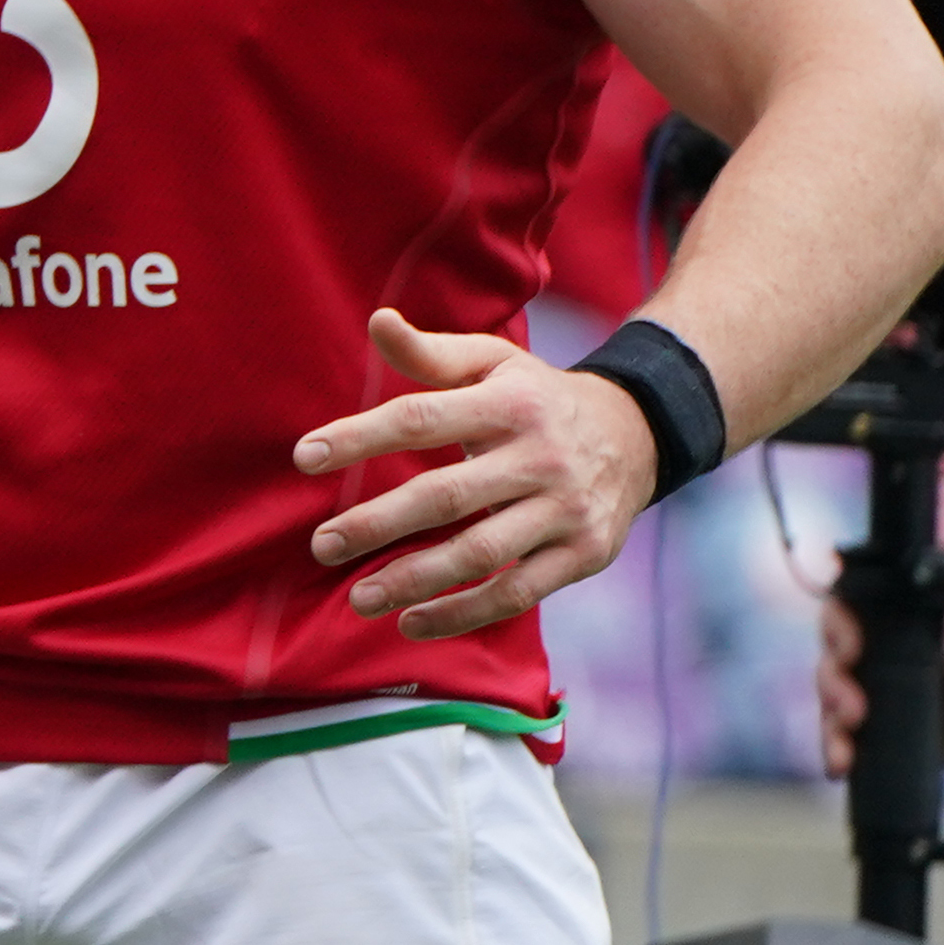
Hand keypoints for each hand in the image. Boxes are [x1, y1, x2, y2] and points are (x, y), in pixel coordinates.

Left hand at [296, 309, 656, 637]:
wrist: (640, 434)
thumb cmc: (536, 398)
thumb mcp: (493, 363)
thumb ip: (431, 352)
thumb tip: (376, 321)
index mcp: (509, 403)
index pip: (421, 418)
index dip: (360, 437)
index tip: (304, 458)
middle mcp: (540, 457)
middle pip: (445, 496)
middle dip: (377, 524)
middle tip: (322, 545)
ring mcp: (566, 509)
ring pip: (481, 554)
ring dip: (415, 580)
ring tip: (359, 598)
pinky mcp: (584, 553)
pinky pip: (517, 593)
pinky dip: (463, 613)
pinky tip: (412, 623)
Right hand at [817, 593, 943, 775]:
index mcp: (871, 617)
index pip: (840, 614)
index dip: (840, 633)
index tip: (853, 652)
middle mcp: (849, 650)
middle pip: (829, 665)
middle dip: (835, 691)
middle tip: (854, 713)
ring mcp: (849, 688)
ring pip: (827, 705)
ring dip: (832, 729)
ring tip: (843, 755)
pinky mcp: (855, 722)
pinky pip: (838, 735)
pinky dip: (835, 752)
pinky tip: (838, 768)